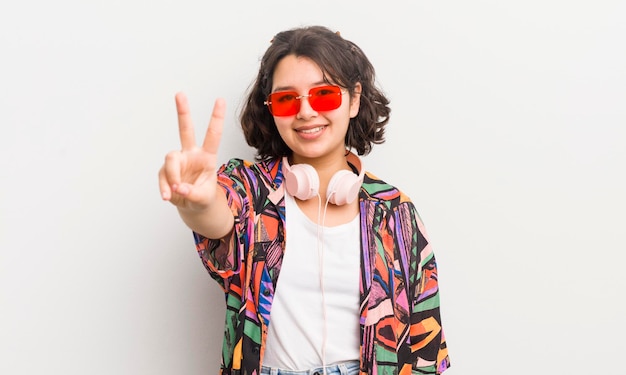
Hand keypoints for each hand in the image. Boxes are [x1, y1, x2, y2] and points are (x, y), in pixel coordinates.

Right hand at [159, 92, 224, 211]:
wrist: (193, 206)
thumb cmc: (203, 197)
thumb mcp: (204, 198)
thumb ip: (193, 193)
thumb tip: (179, 188)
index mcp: (207, 157)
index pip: (213, 135)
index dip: (217, 118)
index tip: (220, 100)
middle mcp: (192, 154)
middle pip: (186, 130)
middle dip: (183, 112)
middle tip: (180, 94)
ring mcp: (178, 161)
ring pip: (171, 159)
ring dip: (172, 176)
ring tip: (176, 192)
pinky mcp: (166, 170)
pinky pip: (162, 176)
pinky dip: (165, 188)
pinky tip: (168, 196)